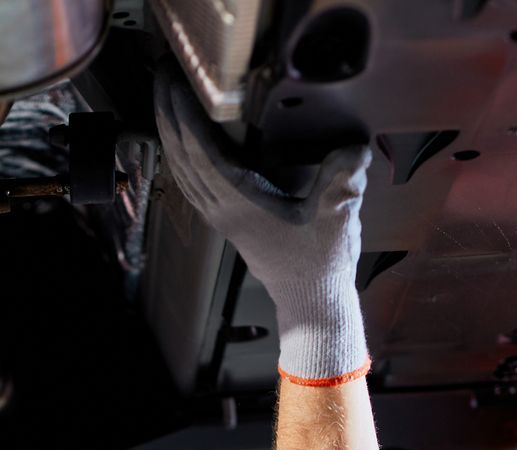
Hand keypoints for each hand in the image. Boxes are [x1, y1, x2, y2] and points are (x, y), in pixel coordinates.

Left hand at [154, 76, 370, 382]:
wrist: (310, 304)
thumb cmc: (319, 267)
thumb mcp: (337, 219)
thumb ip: (343, 181)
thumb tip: (354, 148)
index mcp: (240, 205)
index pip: (201, 153)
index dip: (186, 116)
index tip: (176, 84)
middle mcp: (222, 211)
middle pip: (181, 156)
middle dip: (168, 114)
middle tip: (162, 76)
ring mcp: (222, 218)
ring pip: (182, 169)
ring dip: (171, 133)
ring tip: (166, 99)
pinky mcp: (228, 222)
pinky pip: (193, 183)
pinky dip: (183, 156)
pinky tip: (185, 143)